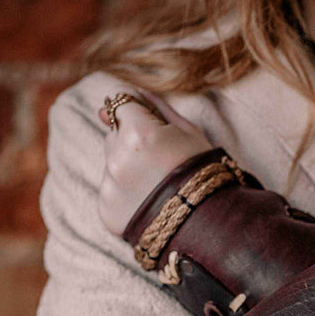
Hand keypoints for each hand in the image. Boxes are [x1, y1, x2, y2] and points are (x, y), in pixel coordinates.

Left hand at [96, 90, 212, 235]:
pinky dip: (124, 194)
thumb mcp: (187, 130)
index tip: (151, 127)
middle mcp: (117, 158)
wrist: (208, 220)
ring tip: (156, 184)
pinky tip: (148, 201)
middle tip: (161, 162)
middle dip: (130, 142)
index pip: (119, 103)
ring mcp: (110, 186)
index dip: (138, 114)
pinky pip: (110, 190)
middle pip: (112, 135)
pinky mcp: (106, 209)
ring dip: (127, 168)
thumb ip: (153, 107)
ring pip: (110, 163)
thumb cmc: (201, 170)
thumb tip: (122, 94)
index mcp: (138, 133)